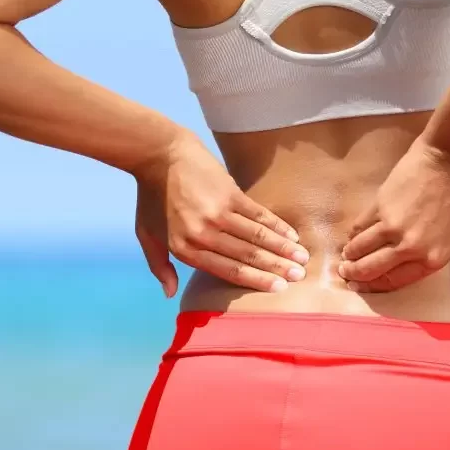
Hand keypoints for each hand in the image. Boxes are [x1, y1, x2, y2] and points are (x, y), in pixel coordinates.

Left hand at [134, 131, 308, 297]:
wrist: (159, 155)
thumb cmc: (151, 196)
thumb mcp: (146, 234)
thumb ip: (159, 266)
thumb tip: (170, 293)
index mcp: (185, 249)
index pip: (228, 271)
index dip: (256, 281)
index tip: (278, 288)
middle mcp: (204, 235)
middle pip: (248, 256)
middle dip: (277, 268)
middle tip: (299, 277)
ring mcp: (219, 213)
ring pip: (258, 237)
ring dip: (283, 249)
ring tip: (302, 259)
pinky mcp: (230, 193)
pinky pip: (259, 214)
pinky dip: (277, 225)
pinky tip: (291, 234)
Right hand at [339, 140, 449, 304]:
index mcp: (431, 258)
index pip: (395, 281)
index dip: (377, 287)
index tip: (365, 287)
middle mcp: (407, 246)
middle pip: (371, 268)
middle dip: (355, 275)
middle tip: (347, 275)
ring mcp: (390, 225)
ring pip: (360, 248)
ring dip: (350, 256)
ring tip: (345, 259)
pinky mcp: (379, 205)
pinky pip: (359, 226)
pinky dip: (353, 234)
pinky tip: (351, 237)